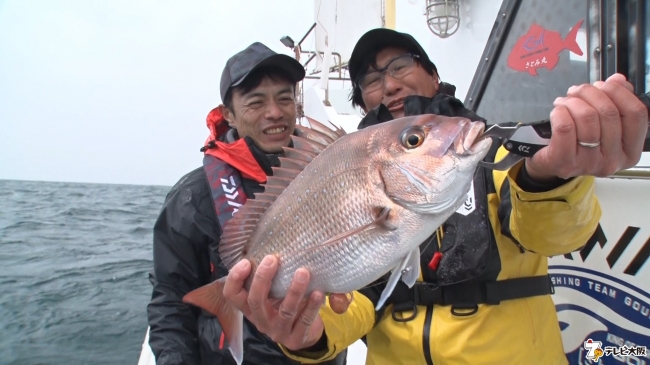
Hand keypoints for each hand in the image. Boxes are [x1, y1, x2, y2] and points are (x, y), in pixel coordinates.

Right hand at [222, 255, 352, 350]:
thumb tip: (275, 242)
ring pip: (284, 311)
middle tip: (273, 258)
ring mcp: (278, 331)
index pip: (232, 295)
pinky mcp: (296, 339)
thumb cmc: (285, 303)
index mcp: (251, 307)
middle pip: (255, 301)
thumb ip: (270, 276)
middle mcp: (261, 320)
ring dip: (294, 290)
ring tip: (303, 272)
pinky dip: (312, 306)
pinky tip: (318, 293)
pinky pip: (305, 321)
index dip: (235, 279)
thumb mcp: (274, 292)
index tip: (246, 261)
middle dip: (263, 278)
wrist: (304, 333)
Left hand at [525, 73, 647, 180]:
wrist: (552, 164)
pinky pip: (565, 127)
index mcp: (630, 151)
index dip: (619, 92)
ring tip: (565, 101)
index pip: (636, 114)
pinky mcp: (565, 163)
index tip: (603, 85)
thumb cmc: (579, 141)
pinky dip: (559, 112)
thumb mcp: (603, 124)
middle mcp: (613, 161)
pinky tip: (557, 111)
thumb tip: (617, 80)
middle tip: (577, 90)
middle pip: (609, 113)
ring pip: (587, 118)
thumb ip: (615, 100)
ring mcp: (589, 164)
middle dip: (590, 93)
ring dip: (573, 101)